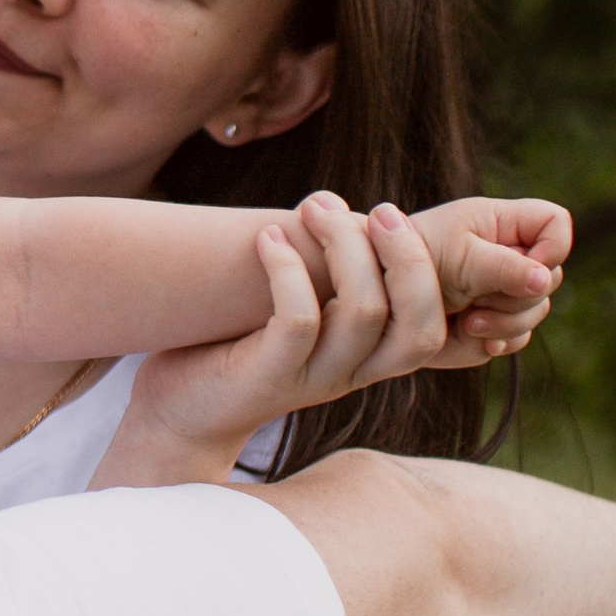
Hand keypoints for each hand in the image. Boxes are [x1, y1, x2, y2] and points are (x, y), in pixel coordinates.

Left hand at [98, 194, 447, 487]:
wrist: (180, 413)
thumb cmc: (237, 344)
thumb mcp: (298, 310)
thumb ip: (325, 276)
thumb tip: (335, 202)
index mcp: (369, 356)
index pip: (435, 324)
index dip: (427, 268)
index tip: (387, 213)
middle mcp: (353, 372)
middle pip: (420, 324)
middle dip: (408, 257)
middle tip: (376, 208)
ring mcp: (314, 379)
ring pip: (364, 313)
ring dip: (344, 248)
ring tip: (313, 208)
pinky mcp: (270, 378)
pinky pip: (300, 322)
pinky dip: (289, 270)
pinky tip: (267, 238)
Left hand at [407, 192, 568, 367]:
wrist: (377, 298)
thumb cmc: (410, 257)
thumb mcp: (459, 255)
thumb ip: (504, 267)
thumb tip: (544, 280)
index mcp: (502, 224)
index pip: (555, 223)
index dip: (553, 247)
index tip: (528, 269)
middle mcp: (509, 256)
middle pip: (552, 277)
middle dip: (519, 295)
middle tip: (477, 298)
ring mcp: (503, 291)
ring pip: (536, 313)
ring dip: (505, 323)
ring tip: (467, 320)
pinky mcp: (493, 324)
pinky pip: (517, 339)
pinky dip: (497, 341)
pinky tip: (470, 333)